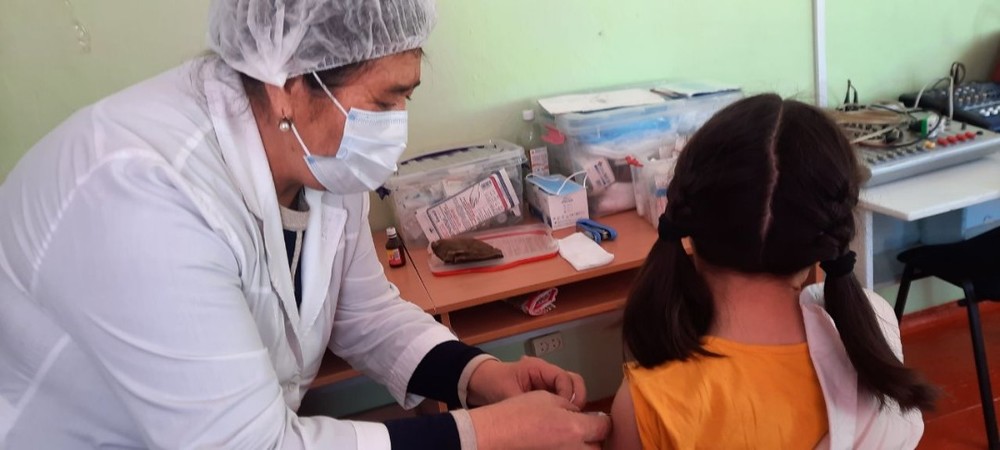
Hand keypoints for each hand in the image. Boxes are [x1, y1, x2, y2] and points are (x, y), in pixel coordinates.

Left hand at [467, 356, 586, 407]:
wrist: (482, 382)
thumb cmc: (493, 382)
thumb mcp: (507, 393)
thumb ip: (525, 402)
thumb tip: (542, 416)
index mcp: (538, 367)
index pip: (564, 378)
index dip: (568, 394)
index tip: (564, 410)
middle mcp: (547, 373)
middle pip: (574, 381)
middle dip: (577, 398)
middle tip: (571, 415)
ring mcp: (548, 383)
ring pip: (572, 390)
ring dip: (572, 404)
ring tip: (566, 419)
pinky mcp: (546, 393)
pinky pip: (563, 399)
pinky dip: (565, 408)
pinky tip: (560, 420)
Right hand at [468, 390, 610, 449]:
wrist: (494, 434)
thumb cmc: (518, 413)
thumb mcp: (548, 399)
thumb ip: (571, 408)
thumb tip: (583, 416)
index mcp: (575, 429)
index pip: (603, 427)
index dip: (601, 420)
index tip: (596, 419)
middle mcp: (573, 449)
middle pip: (596, 448)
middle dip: (592, 439)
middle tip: (583, 430)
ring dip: (581, 447)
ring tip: (570, 439)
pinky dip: (566, 449)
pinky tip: (557, 443)